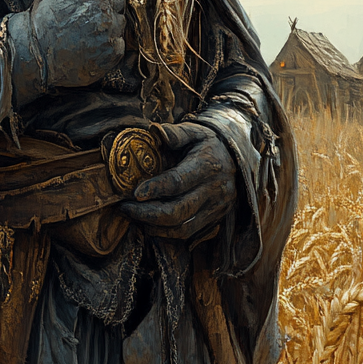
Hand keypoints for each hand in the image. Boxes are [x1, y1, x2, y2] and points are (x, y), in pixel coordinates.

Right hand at [29, 0, 125, 88]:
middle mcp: (107, 12)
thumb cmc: (41, 20)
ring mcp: (111, 34)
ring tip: (87, 33)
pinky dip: (109, 45)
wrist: (33, 52)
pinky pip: (119, 44)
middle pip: (118, 4)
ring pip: (120, 24)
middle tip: (87, 16)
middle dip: (107, 7)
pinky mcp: (111, 54)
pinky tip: (91, 46)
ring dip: (109, 26)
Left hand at [121, 122, 236, 238]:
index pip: (178, 182)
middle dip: (147, 213)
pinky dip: (167, 233)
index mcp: (208, 165)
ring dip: (154, 227)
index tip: (134, 193)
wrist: (237, 157)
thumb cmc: (208, 143)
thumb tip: (154, 130)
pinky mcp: (216, 218)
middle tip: (125, 208)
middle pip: (178, 211)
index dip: (155, 189)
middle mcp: (215, 189)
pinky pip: (189, 233)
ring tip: (134, 216)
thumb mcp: (195, 131)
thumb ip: (176, 133)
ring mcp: (217, 207)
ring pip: (183, 228)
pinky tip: (150, 224)